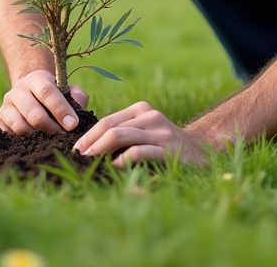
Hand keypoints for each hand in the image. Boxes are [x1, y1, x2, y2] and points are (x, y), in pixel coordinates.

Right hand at [0, 70, 88, 134]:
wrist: (29, 93)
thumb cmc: (53, 95)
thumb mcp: (66, 89)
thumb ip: (76, 96)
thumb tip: (79, 110)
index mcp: (36, 79)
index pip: (47, 92)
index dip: (61, 109)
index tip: (72, 124)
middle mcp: (18, 90)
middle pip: (33, 113)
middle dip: (51, 127)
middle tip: (63, 136)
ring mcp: (7, 105)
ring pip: (21, 127)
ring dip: (38, 137)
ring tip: (49, 139)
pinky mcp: (0, 119)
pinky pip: (13, 135)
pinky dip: (26, 141)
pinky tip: (36, 141)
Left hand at [73, 101, 209, 166]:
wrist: (201, 150)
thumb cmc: (164, 144)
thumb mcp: (144, 132)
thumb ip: (123, 134)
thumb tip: (88, 147)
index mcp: (141, 110)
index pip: (107, 121)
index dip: (88, 136)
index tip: (75, 150)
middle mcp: (150, 116)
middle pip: (111, 127)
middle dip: (90, 143)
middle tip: (77, 158)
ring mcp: (160, 131)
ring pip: (122, 136)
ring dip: (100, 150)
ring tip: (88, 162)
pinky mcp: (168, 148)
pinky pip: (141, 151)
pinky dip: (125, 158)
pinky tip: (115, 166)